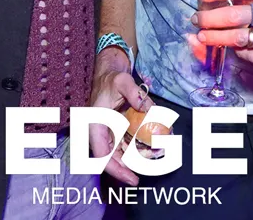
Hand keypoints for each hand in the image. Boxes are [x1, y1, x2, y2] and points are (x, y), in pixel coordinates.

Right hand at [88, 48, 148, 186]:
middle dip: (133, 167)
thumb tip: (148, 108)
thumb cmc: (110, 79)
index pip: (102, 157)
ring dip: (139, 158)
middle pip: (114, 160)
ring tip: (158, 153)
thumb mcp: (122, 81)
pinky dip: (140, 147)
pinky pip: (128, 145)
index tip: (133, 178)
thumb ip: (135, 94)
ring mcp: (109, 134)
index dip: (116, 170)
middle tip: (153, 167)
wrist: (108, 74)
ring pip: (123, 154)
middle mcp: (100, 134)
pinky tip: (155, 145)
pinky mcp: (117, 132)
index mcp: (94, 126)